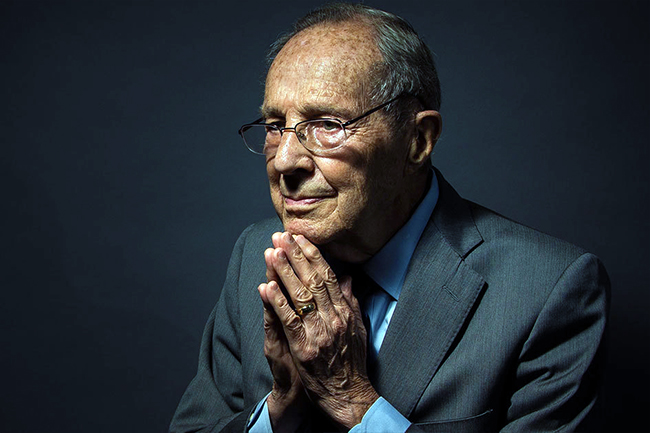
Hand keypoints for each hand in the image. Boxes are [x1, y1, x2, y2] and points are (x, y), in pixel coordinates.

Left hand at [263, 231, 379, 428]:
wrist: (348, 396)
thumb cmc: (351, 363)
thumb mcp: (357, 329)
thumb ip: (351, 302)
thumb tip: (347, 278)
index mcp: (346, 312)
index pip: (328, 277)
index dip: (313, 255)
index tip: (300, 238)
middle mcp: (334, 319)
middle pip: (313, 280)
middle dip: (295, 256)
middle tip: (281, 236)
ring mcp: (319, 334)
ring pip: (300, 296)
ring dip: (284, 272)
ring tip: (272, 252)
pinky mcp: (304, 349)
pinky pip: (289, 321)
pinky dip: (277, 302)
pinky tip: (267, 286)